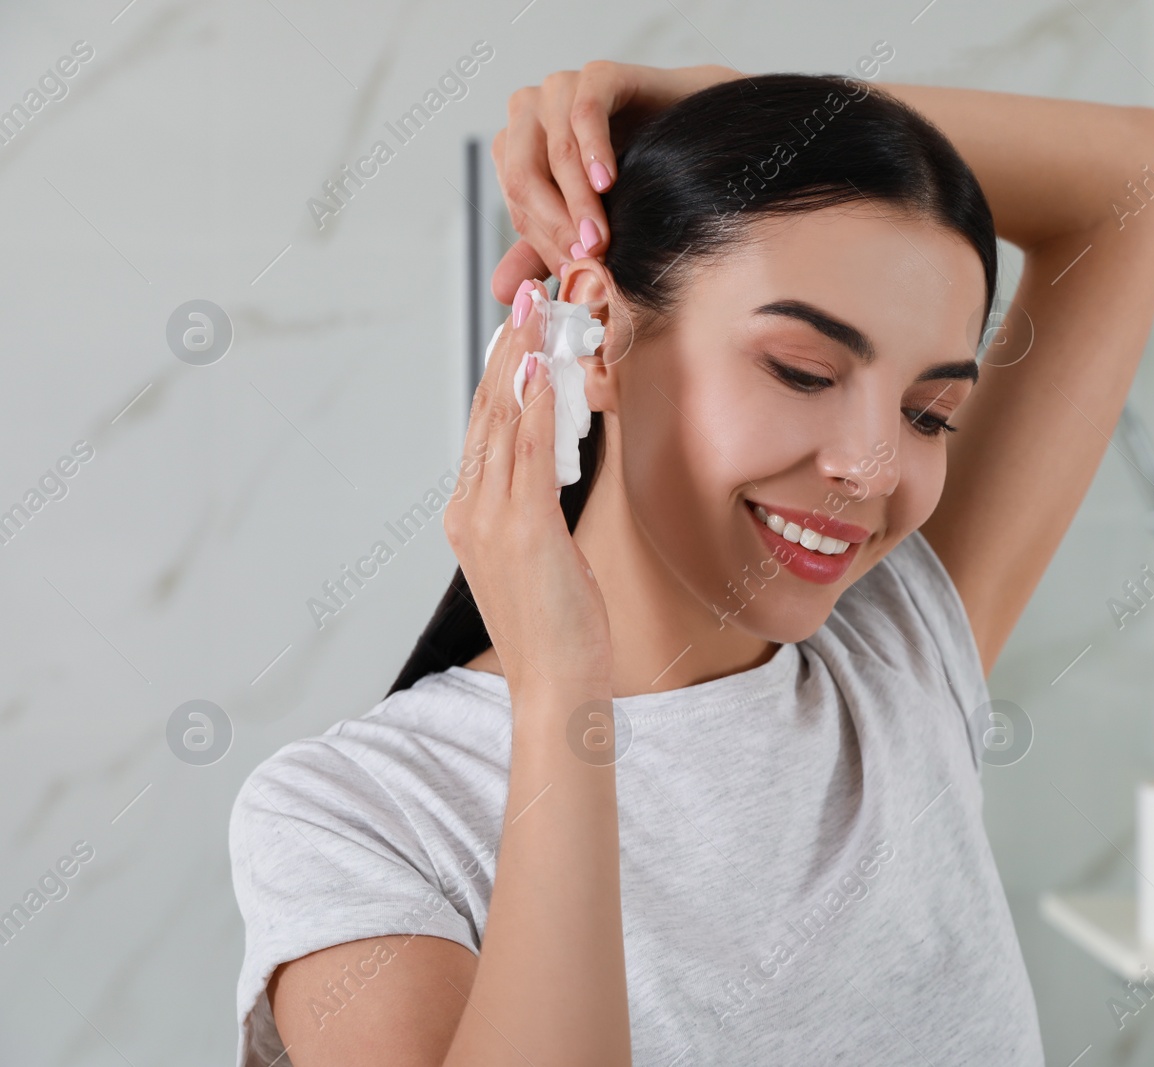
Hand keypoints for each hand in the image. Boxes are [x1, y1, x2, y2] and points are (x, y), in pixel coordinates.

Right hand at [444, 280, 612, 697]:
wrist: (555, 686)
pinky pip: (529, 453)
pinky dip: (533, 404)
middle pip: (488, 411)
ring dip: (521, 357)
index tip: (520, 325)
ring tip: (536, 309)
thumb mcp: (544, 556)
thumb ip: (538, 508)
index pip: (486, 427)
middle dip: (508, 346)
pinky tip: (542, 366)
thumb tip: (554, 470)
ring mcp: (492, 518)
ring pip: (504, 420)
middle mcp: (471, 509)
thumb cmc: (558, 627)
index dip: (502, 370)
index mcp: (471, 514)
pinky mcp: (524, 530)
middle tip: (526, 295)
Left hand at [489, 61, 737, 303]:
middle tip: (589, 260)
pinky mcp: (597, 74)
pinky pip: (585, 112)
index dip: (545, 244)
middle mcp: (531, 115)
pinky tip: (608, 182)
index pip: (519, 204)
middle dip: (557, 224)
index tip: (577, 276)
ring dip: (578, 199)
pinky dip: (594, 150)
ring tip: (601, 236)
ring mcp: (560, 89)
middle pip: (525, 177)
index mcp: (518, 150)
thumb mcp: (585, 222)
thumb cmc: (637, 176)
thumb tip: (502, 293)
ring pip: (555, 150)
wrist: (694, 135)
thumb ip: (543, 252)